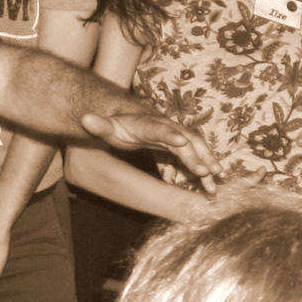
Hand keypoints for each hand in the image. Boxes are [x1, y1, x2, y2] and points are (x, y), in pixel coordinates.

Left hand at [83, 106, 217, 188]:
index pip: (159, 128)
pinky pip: (193, 158)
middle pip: (185, 138)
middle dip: (198, 154)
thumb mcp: (105, 126)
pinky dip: (202, 170)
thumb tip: (85, 120)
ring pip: (195, 148)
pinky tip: (209, 186)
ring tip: (216, 180)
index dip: (170, 135)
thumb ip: (98, 125)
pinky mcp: (178, 147)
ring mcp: (174, 136)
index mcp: (147, 123)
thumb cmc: (116, 123)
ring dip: (207, 162)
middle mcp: (165, 127)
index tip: (181, 142)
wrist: (128, 115)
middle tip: (208, 171)